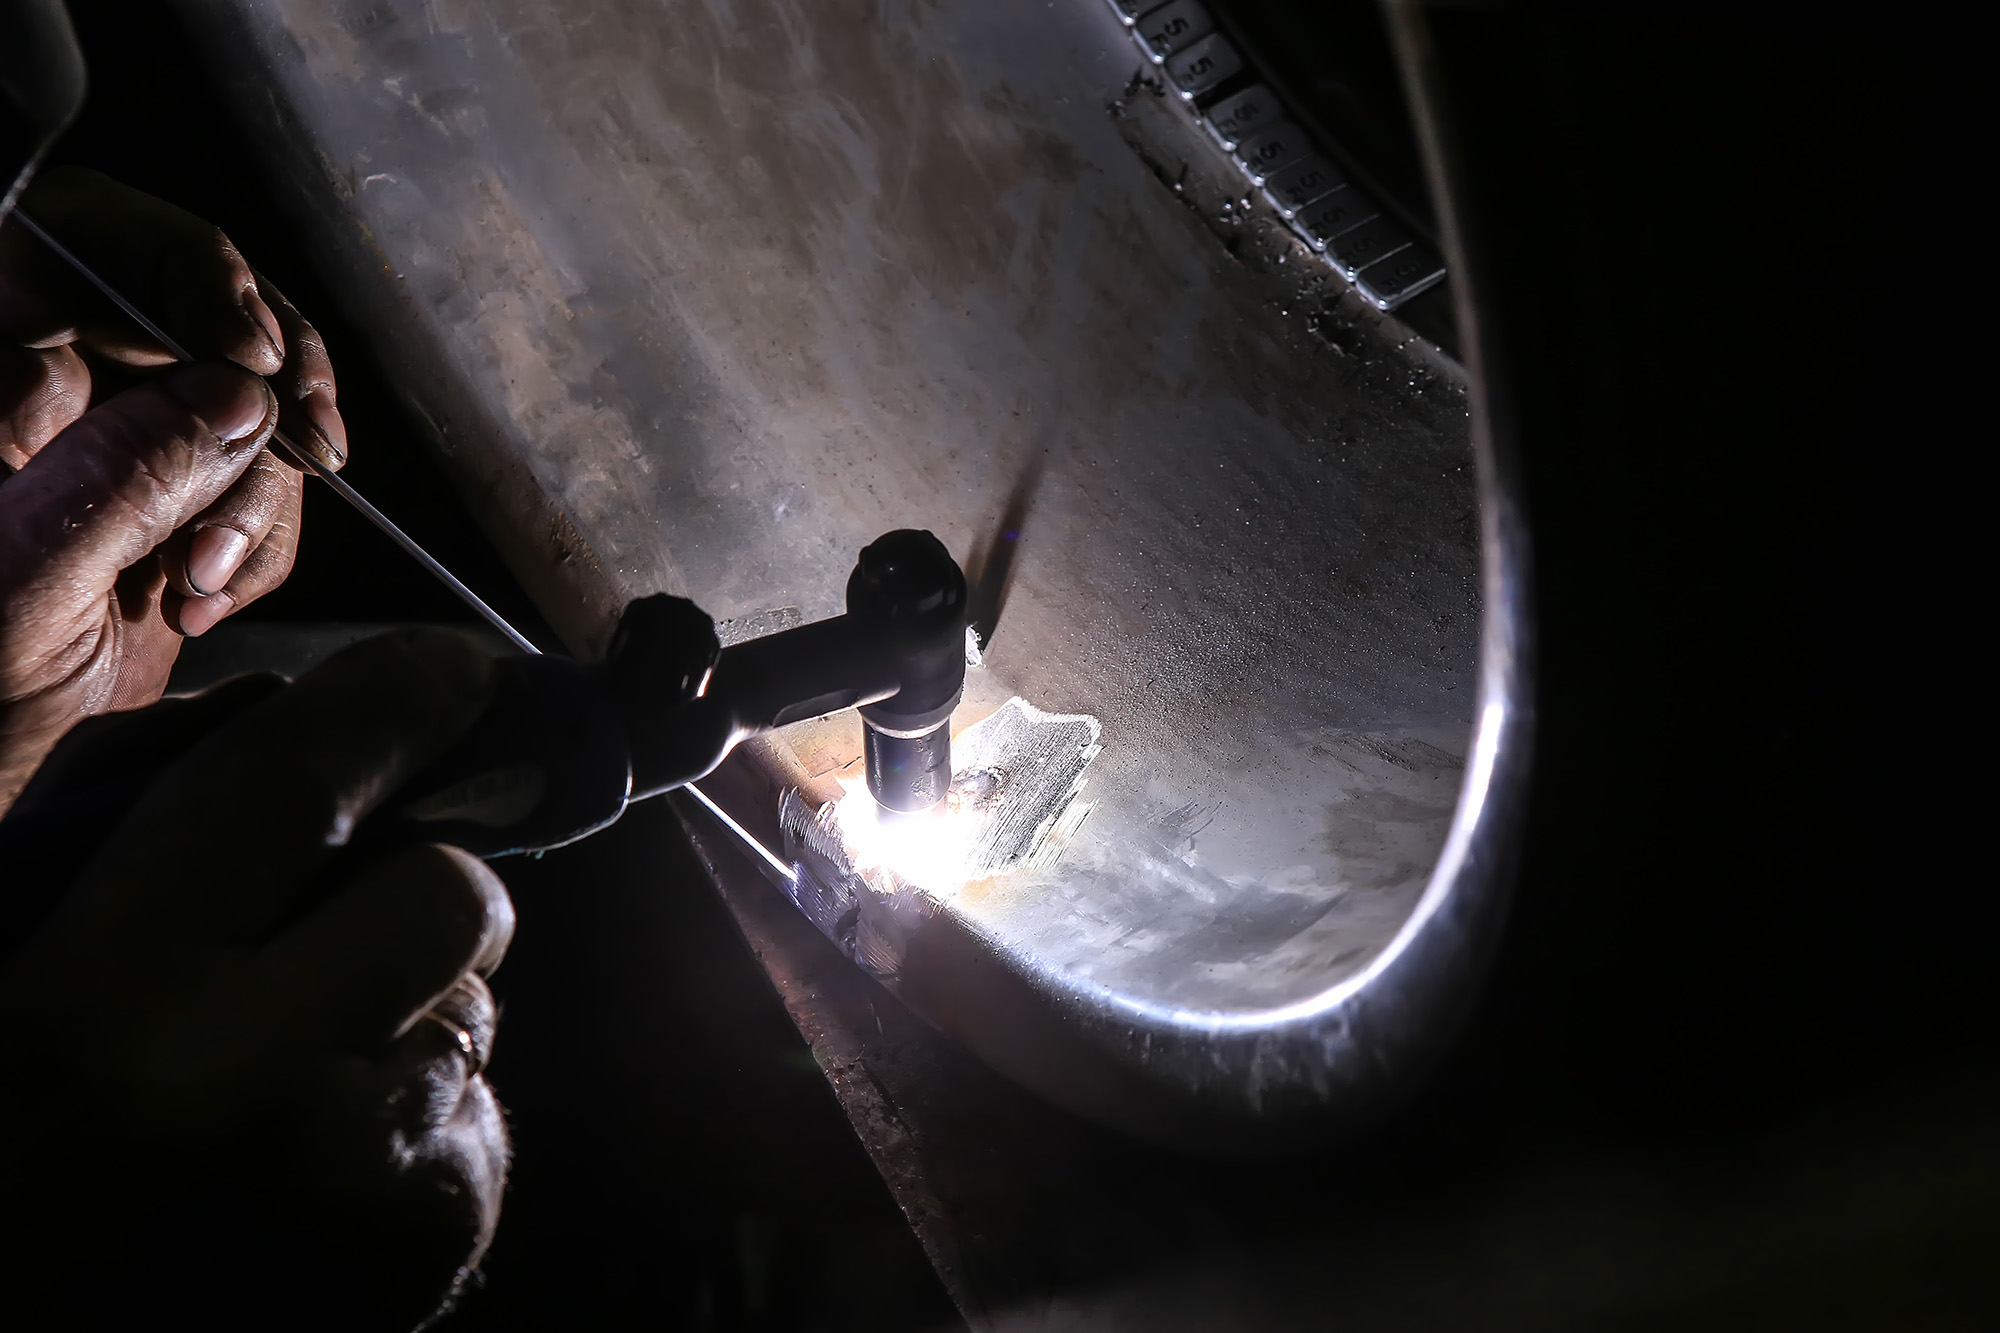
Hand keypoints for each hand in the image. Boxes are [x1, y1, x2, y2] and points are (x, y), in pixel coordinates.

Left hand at [0, 167, 346, 808]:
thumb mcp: (22, 588)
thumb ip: (119, 476)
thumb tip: (237, 393)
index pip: (85, 242)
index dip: (189, 278)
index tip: (252, 356)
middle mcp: (45, 380)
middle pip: (196, 309)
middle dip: (259, 394)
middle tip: (304, 449)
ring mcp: (114, 439)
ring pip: (246, 401)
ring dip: (260, 493)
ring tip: (204, 579)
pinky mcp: (170, 497)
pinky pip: (260, 479)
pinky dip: (264, 539)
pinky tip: (207, 595)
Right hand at [0, 629, 513, 1329]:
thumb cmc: (2, 1153)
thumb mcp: (0, 956)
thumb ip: (118, 828)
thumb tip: (292, 726)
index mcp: (102, 1010)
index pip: (292, 783)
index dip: (391, 697)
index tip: (451, 667)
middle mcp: (257, 1092)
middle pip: (449, 891)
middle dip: (415, 882)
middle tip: (335, 930)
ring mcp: (367, 1181)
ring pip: (474, 1002)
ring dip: (405, 1010)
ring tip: (285, 1087)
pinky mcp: (437, 1245)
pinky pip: (474, 1106)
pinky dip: (416, 1113)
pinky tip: (316, 1171)